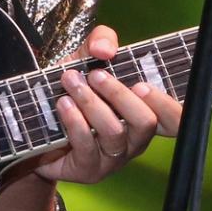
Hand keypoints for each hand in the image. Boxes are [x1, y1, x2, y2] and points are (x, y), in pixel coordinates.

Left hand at [33, 25, 180, 184]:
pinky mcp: (89, 170)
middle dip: (120, 94)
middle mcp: (134, 139)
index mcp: (143, 114)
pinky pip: (87, 146)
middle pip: (146, 123)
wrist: (36, 123)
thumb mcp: (86, 57)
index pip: (175, 119)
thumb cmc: (71, 91)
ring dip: (91, 102)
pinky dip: (74, 121)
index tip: (141, 83)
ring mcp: (113, 158)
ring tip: (70, 82)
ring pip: (114, 132)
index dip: (169, 105)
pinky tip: (62, 104)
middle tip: (95, 75)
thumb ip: (101, 41)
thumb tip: (106, 49)